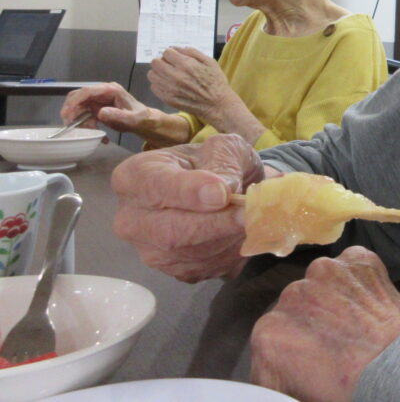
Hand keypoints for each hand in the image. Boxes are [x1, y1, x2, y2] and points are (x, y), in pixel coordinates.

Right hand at [61, 82, 188, 146]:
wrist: (146, 122)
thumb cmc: (141, 118)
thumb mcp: (132, 119)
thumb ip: (118, 116)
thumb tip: (101, 112)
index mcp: (111, 90)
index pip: (87, 91)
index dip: (75, 101)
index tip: (68, 114)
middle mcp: (102, 92)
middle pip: (78, 97)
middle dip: (71, 111)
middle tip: (71, 125)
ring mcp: (99, 100)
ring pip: (79, 107)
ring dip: (80, 120)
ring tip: (90, 131)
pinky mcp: (97, 108)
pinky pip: (84, 115)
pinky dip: (86, 125)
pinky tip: (96, 132)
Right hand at [111, 134, 264, 281]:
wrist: (222, 189)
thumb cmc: (216, 161)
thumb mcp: (224, 148)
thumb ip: (223, 161)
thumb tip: (223, 190)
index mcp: (135, 176)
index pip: (155, 187)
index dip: (189, 192)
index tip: (221, 194)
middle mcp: (132, 218)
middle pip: (170, 231)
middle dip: (215, 223)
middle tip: (249, 213)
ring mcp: (150, 249)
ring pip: (190, 252)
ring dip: (227, 238)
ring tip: (250, 218)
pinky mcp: (174, 270)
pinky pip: (204, 266)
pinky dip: (230, 252)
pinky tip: (240, 233)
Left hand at [149, 47, 233, 118]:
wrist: (217, 104)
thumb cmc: (216, 82)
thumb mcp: (210, 62)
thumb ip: (192, 52)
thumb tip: (177, 49)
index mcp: (186, 64)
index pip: (166, 52)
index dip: (171, 54)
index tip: (175, 58)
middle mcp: (175, 76)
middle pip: (155, 62)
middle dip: (162, 61)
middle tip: (170, 66)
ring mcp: (170, 88)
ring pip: (152, 75)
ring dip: (159, 73)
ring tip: (168, 76)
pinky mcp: (167, 98)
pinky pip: (154, 87)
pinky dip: (159, 84)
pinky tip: (169, 85)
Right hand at [251, 247, 399, 401]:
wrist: (399, 370)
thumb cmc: (349, 387)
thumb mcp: (295, 391)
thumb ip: (275, 372)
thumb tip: (279, 368)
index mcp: (268, 331)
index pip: (272, 338)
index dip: (290, 352)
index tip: (306, 362)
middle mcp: (292, 293)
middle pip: (296, 308)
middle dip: (310, 323)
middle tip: (334, 345)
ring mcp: (326, 270)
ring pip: (321, 283)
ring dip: (332, 298)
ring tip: (354, 324)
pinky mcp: (357, 258)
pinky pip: (352, 266)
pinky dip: (358, 280)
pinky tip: (368, 305)